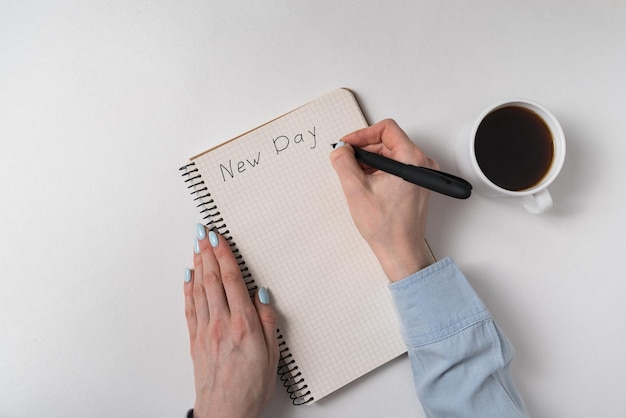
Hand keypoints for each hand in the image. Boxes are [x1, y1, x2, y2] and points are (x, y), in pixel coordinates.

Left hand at [184, 225, 277, 417]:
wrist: (225, 413)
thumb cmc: (251, 387)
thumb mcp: (273, 355)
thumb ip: (268, 320)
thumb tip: (262, 293)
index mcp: (242, 324)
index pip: (232, 280)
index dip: (224, 255)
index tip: (218, 237)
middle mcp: (221, 323)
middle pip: (212, 279)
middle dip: (207, 252)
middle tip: (203, 232)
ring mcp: (205, 331)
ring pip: (199, 289)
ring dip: (197, 265)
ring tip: (196, 246)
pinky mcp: (195, 340)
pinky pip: (190, 307)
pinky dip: (187, 288)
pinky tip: (188, 277)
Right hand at [330, 119, 437, 281]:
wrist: (400, 251)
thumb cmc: (386, 227)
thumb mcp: (356, 189)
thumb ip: (344, 162)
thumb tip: (340, 149)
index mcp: (411, 160)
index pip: (386, 129)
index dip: (363, 134)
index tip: (348, 144)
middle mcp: (421, 164)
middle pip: (388, 141)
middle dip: (364, 149)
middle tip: (346, 159)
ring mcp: (420, 175)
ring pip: (390, 155)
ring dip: (369, 161)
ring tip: (354, 175)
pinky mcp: (416, 184)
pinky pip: (394, 167)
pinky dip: (377, 171)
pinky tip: (365, 184)